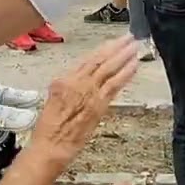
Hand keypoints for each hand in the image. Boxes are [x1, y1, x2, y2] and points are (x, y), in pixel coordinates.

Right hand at [29, 35, 137, 169]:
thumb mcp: (54, 102)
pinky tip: (134, 65)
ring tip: (135, 46)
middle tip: (129, 37)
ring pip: (109, 69)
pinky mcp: (98, 105)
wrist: (49, 147)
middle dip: (116, 47)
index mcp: (63, 80)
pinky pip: (115, 85)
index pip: (87, 60)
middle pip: (100, 60)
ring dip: (124, 56)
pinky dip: (126, 73)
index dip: (103, 50)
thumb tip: (84, 84)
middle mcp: (76, 83)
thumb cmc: (49, 130)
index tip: (113, 42)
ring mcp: (88, 93)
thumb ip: (69, 90)